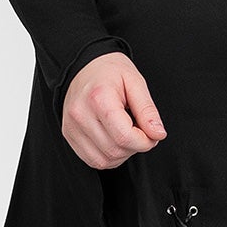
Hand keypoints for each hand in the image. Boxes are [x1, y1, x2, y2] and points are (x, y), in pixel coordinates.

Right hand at [62, 52, 167, 169]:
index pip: (124, 136)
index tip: (152, 133)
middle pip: (115, 150)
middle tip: (141, 131)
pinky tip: (114, 140)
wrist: (85, 66)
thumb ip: (148, 110)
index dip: (145, 141)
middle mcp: (80, 114)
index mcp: (98, 98)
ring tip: (126, 133)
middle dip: (135, 146)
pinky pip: (93, 160)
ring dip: (122, 153)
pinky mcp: (69, 135)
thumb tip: (157, 134)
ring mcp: (72, 127)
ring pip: (104, 160)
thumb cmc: (109, 72)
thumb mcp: (135, 82)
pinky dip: (109, 156)